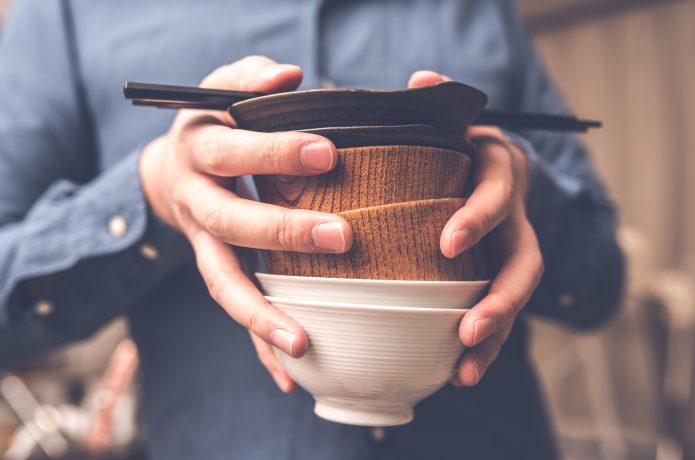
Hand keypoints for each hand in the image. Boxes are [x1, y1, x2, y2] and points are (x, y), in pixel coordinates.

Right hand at [140, 56, 352, 392]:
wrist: (172, 167)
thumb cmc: (215, 124)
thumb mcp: (223, 89)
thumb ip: (254, 78)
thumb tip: (292, 73)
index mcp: (199, 152)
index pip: (234, 151)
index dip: (275, 152)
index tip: (327, 152)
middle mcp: (196, 203)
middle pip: (231, 223)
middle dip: (283, 233)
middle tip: (342, 238)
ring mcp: (204, 245)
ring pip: (224, 285)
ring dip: (260, 317)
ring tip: (303, 345)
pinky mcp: (219, 271)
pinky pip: (237, 309)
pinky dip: (258, 347)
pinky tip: (289, 377)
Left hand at [409, 71, 543, 385]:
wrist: (485, 160)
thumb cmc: (456, 140)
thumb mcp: (450, 117)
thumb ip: (437, 101)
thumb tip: (421, 80)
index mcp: (497, 174)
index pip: (494, 195)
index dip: (477, 217)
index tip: (446, 243)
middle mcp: (513, 217)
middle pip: (522, 262)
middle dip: (500, 297)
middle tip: (470, 327)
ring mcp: (510, 249)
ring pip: (515, 298)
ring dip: (495, 334)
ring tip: (467, 370)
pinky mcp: (497, 273)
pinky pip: (498, 310)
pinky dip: (484, 342)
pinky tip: (459, 370)